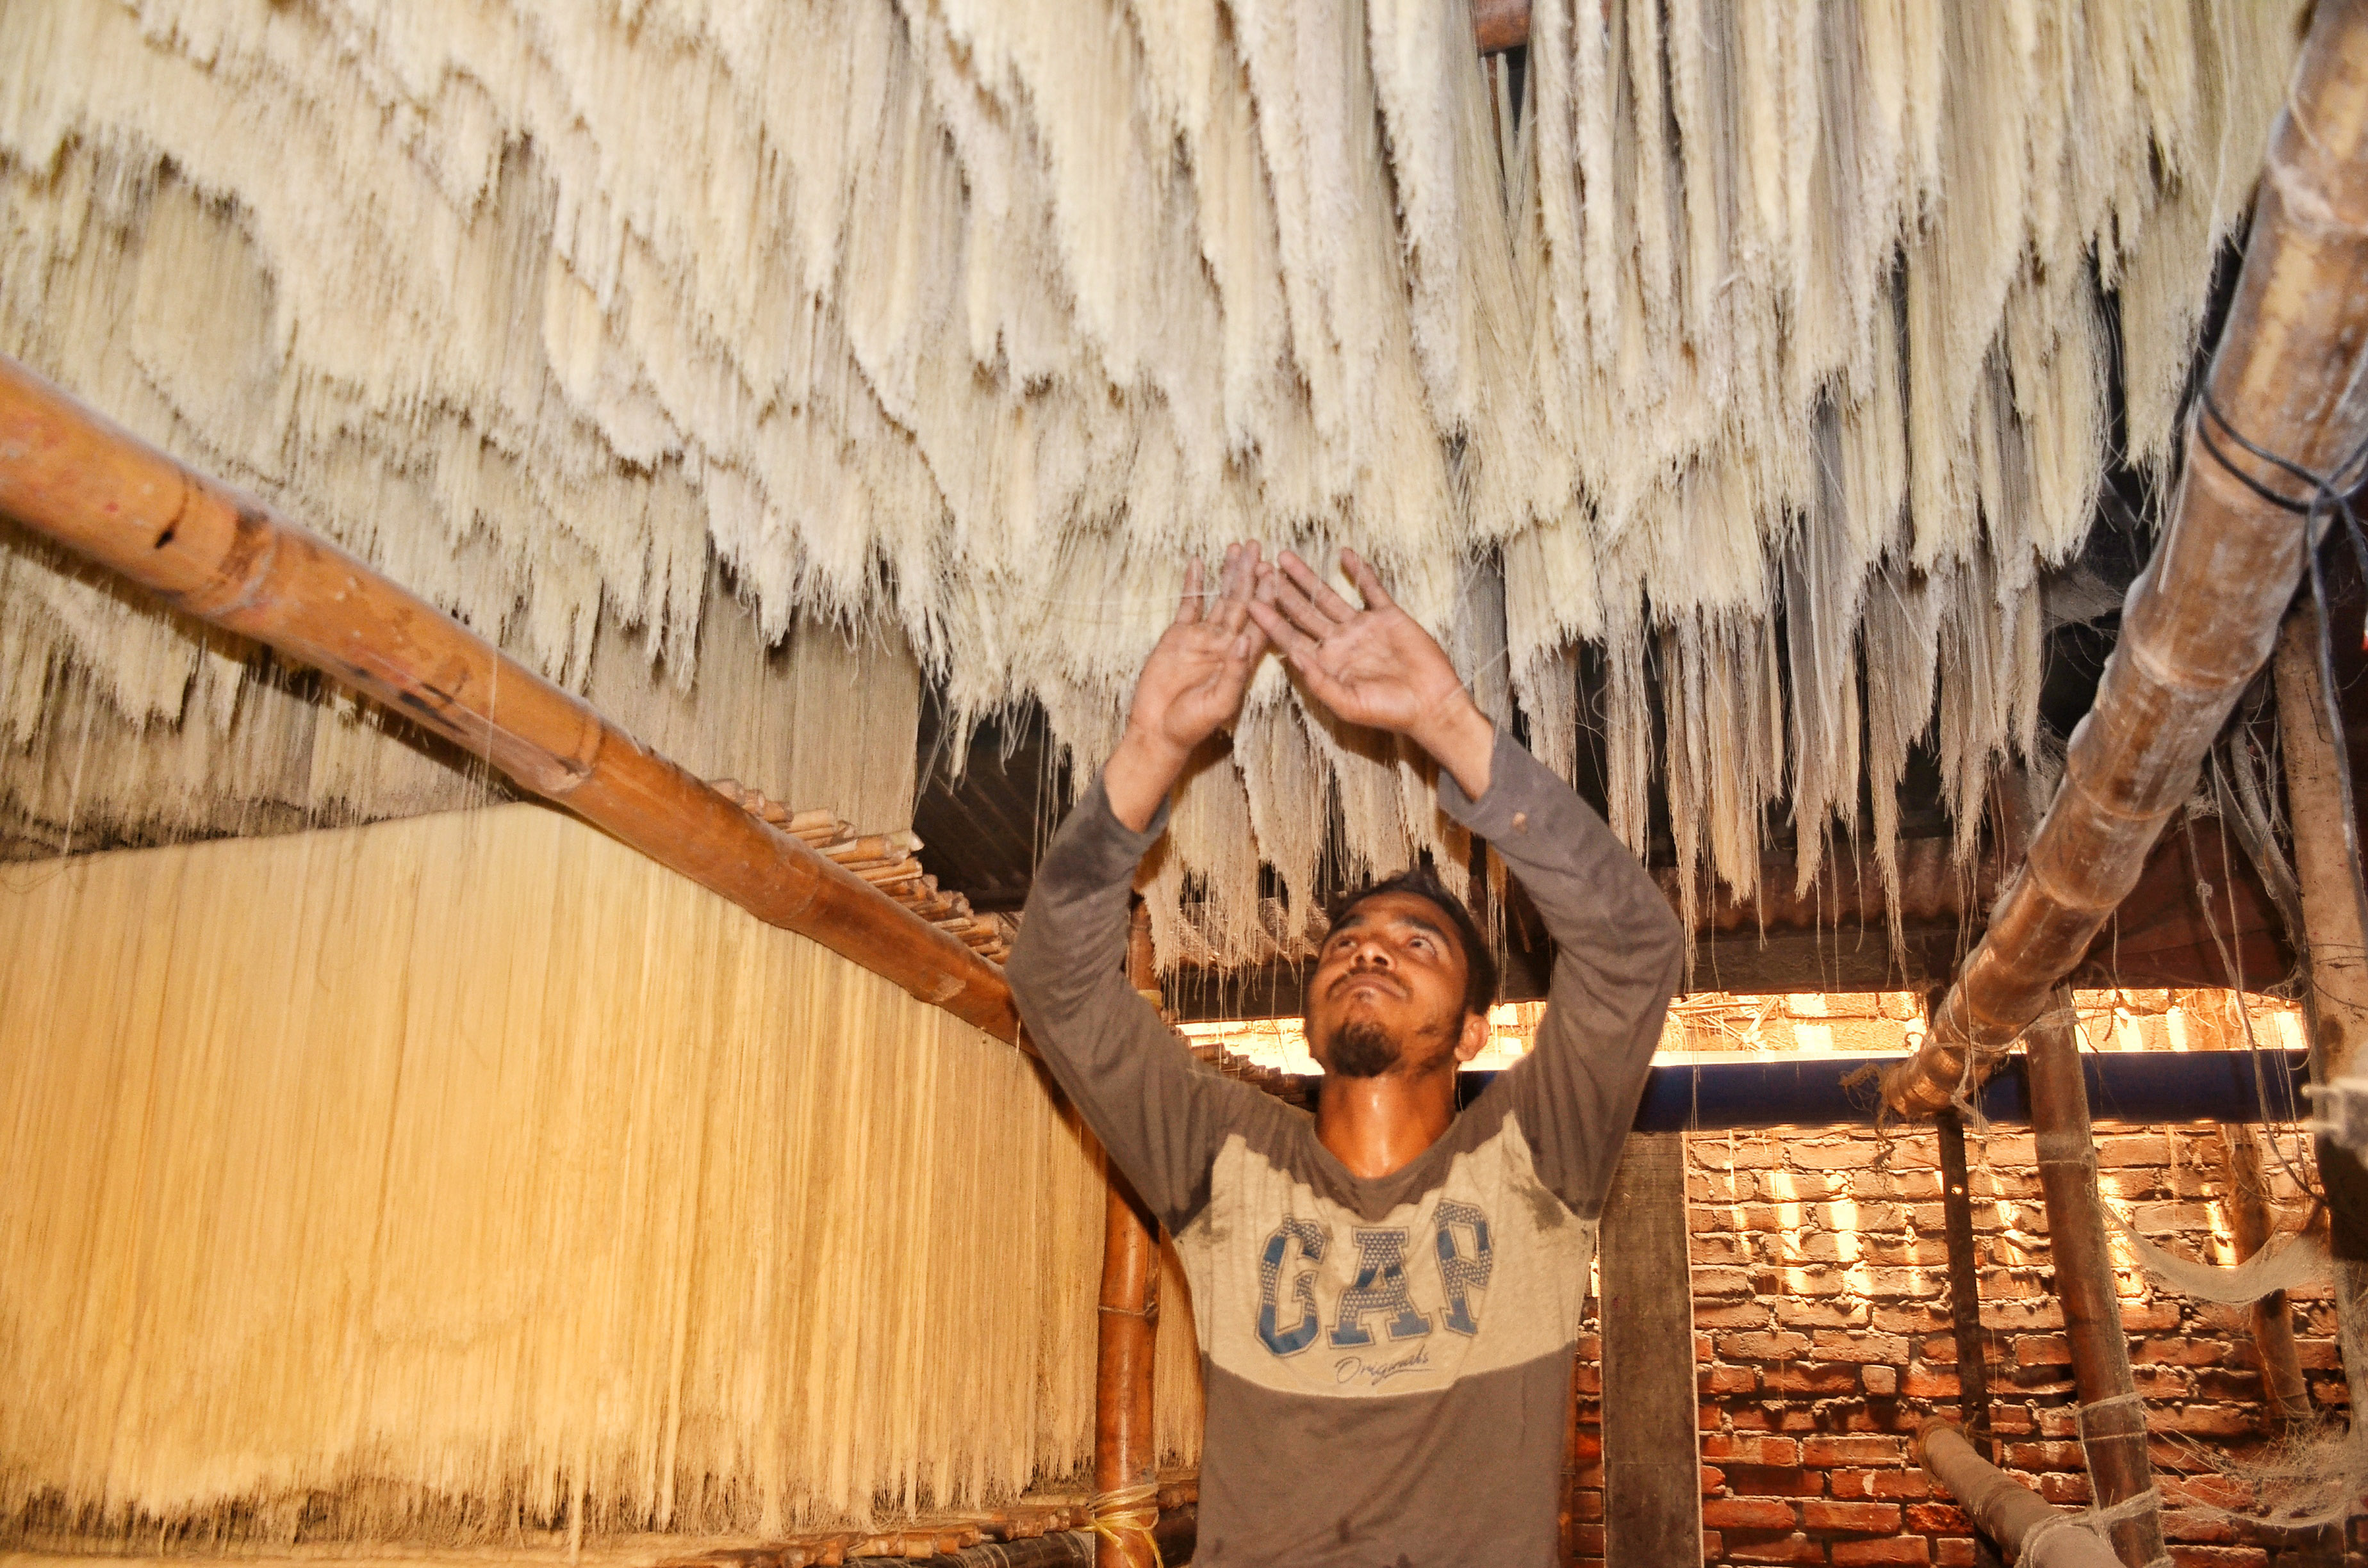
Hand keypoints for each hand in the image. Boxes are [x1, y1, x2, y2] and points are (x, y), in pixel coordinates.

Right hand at [1105, 543, 1271, 830]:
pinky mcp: (1180, 635)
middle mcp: (1228, 645)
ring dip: (1229, 574)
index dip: (1268, 598)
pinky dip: (1194, 584)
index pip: (1261, 623)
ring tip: (1236, 547)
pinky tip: (1199, 562)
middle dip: (1251, 576)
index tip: (1274, 574)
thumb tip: (1245, 640)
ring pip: (1220, 599)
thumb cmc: (1192, 725)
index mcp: (1243, 660)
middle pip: (1244, 603)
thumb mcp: (1218, 703)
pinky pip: (1190, 605)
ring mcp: (1204, 638)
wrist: (1157, 729)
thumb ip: (1234, 672)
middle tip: (1258, 547)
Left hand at [1249, 548, 1493, 797]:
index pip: (1290, 637)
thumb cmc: (1389, 713)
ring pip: (1328, 595)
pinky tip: (1344, 553)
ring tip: (1285, 557)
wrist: (1431, 705)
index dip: (1269, 619)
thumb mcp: (1348, 705)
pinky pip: (1371, 589)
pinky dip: (1359, 571)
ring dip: (1307, 577)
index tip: (1250, 600)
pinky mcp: (1388, 616)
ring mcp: (1362, 628)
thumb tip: (1292, 656)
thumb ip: (1319, 682)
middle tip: (1258, 569)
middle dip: (1280, 591)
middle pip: (1302, 611)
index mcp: (1325, 663)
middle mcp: (1339, 643)